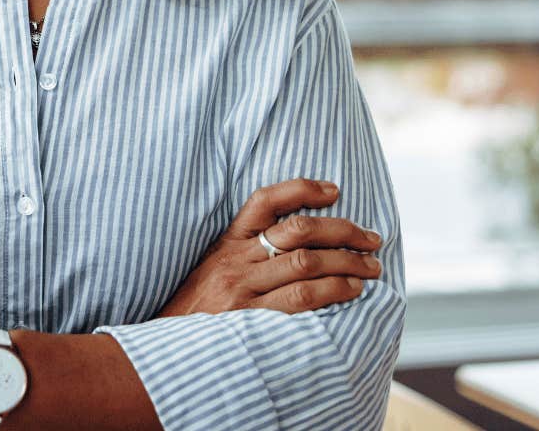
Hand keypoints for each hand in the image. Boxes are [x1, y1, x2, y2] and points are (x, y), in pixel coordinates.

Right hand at [155, 178, 382, 317]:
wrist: (166, 348)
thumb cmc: (196, 311)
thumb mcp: (212, 269)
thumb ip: (245, 252)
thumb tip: (296, 239)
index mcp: (226, 243)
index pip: (265, 200)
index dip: (302, 189)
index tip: (335, 191)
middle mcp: (235, 261)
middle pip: (297, 231)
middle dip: (343, 231)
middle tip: (372, 239)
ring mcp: (243, 289)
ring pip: (305, 263)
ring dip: (346, 263)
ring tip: (370, 268)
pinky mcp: (250, 318)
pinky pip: (300, 298)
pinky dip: (332, 291)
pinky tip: (351, 291)